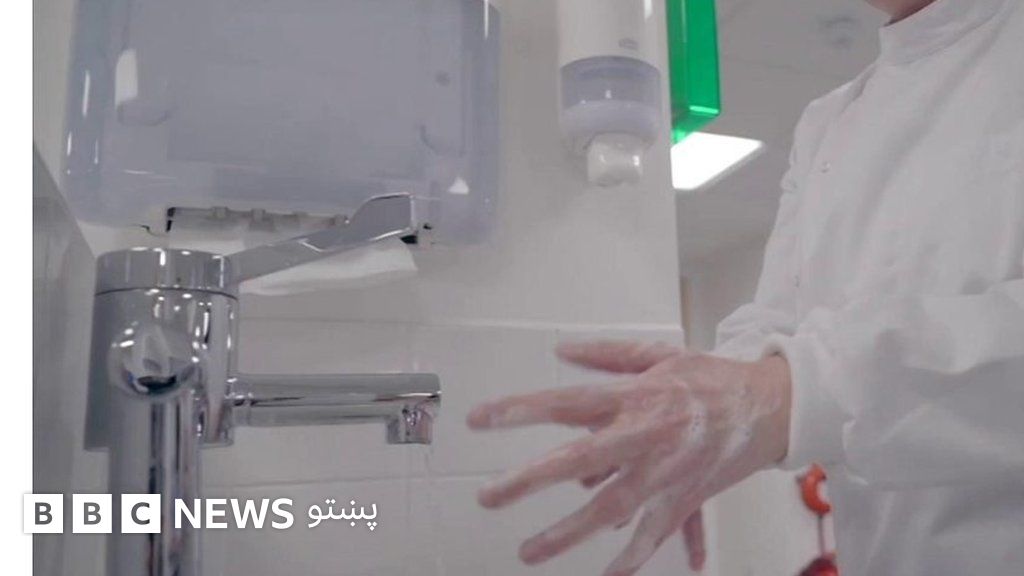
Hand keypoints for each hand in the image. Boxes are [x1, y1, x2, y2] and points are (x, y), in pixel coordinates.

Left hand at [467, 341, 790, 575]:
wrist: (772, 406)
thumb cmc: (712, 378)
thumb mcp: (658, 352)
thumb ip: (607, 354)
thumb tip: (562, 351)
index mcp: (636, 395)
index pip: (567, 401)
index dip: (521, 409)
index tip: (481, 419)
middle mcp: (646, 434)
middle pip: (578, 458)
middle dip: (530, 480)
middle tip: (489, 496)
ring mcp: (666, 471)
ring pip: (610, 507)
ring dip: (568, 533)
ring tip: (528, 551)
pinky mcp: (684, 497)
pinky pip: (653, 535)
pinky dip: (631, 559)